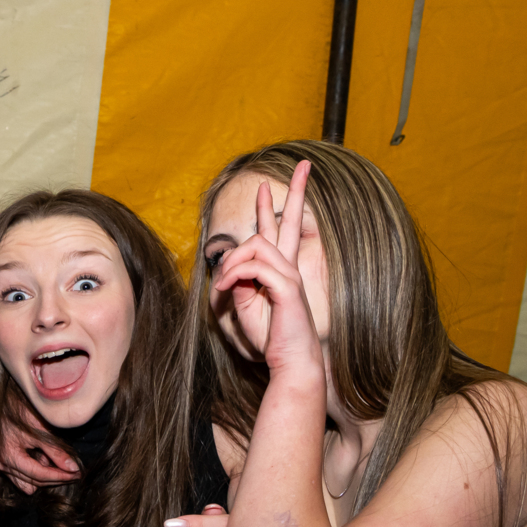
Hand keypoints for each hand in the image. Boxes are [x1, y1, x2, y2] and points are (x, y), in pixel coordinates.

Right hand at [0, 393, 79, 492]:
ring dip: (45, 477)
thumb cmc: (22, 410)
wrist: (6, 399)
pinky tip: (46, 461)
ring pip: (29, 482)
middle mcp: (3, 464)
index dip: (60, 476)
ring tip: (60, 464)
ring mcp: (2, 464)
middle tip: (75, 473)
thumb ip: (56, 452)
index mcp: (10, 457)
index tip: (76, 475)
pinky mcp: (5, 461)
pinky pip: (22, 477)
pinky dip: (35, 472)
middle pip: (35, 482)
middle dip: (56, 478)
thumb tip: (73, 469)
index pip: (39, 475)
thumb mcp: (41, 431)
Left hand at [211, 162, 318, 377]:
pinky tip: (224, 289)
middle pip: (292, 222)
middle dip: (296, 191)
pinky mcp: (287, 288)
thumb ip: (238, 283)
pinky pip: (254, 267)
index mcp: (281, 270)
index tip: (266, 187)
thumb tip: (229, 268)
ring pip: (257, 244)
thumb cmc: (271, 337)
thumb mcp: (245, 306)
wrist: (291, 361)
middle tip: (304, 165)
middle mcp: (289, 267)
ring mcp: (290, 276)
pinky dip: (234, 274)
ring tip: (221, 285)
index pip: (279, 231)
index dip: (273, 207)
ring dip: (232, 261)